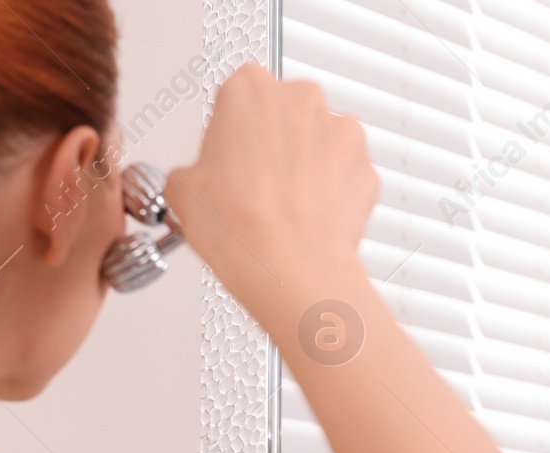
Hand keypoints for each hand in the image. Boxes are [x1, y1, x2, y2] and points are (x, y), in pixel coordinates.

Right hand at [164, 64, 378, 298]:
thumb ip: (190, 172)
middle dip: (273, 144)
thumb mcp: (183, 191)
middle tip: (255, 185)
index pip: (237, 96)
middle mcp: (301, 99)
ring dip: (307, 164)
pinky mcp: (367, 166)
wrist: (290, 266)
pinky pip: (347, 173)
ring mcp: (341, 131)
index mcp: (248, 88)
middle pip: (284, 114)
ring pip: (321, 141)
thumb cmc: (242, 226)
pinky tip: (312, 215)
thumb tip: (194, 184)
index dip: (231, 132)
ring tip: (285, 204)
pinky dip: (334, 190)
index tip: (227, 157)